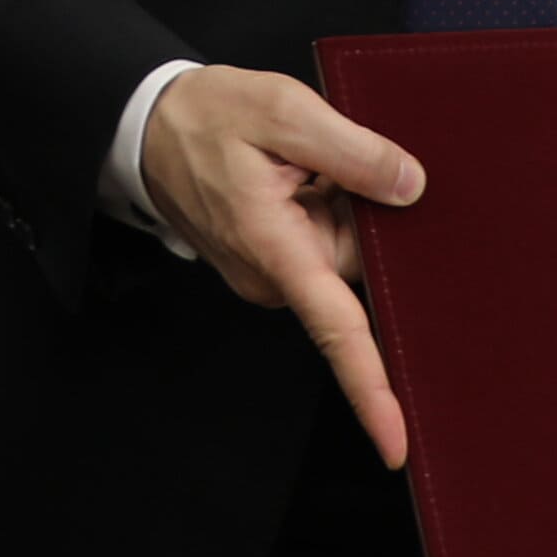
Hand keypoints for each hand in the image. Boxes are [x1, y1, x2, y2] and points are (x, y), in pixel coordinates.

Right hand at [138, 66, 430, 470]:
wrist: (145, 125)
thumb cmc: (205, 117)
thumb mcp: (281, 111)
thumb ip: (351, 150)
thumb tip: (411, 187)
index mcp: (274, 250)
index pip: (336, 331)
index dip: (372, 390)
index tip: (396, 445)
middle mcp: (274, 278)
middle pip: (361, 271)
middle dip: (378, 221)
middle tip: (356, 159)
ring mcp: (274, 272)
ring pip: (348, 251)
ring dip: (350, 203)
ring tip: (314, 154)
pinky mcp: (275, 260)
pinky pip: (329, 241)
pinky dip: (334, 204)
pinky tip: (313, 169)